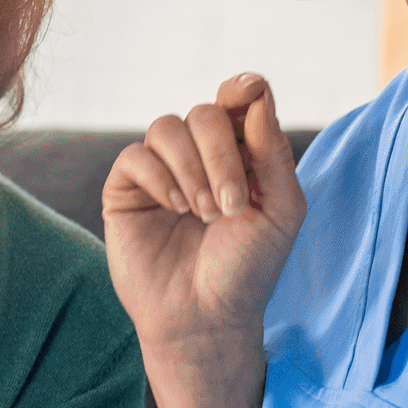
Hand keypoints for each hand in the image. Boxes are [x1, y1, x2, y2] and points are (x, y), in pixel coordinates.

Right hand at [104, 74, 306, 361]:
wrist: (206, 318)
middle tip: (231, 205)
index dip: (242, 89)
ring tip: (205, 214)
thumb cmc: (248, 269)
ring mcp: (161, 170)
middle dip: (221, 155)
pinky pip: (135, 156)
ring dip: (192, 169)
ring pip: (167, 127)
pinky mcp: (126, 189)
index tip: (249, 93)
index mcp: (242, 154)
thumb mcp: (280, 211)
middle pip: (205, 114)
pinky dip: (159, 177)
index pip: (238, 100)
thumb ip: (274, 153)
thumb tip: (256, 95)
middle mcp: (200, 155)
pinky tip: (175, 209)